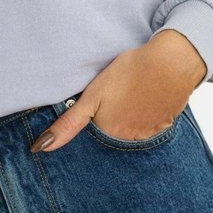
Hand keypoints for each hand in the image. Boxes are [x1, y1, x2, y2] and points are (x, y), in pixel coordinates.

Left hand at [29, 29, 206, 152]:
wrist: (171, 63)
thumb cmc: (130, 73)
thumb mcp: (93, 96)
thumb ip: (69, 124)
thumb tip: (40, 148)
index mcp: (109, 134)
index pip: (92, 138)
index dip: (93, 121)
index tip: (99, 106)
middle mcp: (129, 141)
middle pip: (112, 137)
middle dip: (111, 123)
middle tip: (117, 98)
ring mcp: (149, 135)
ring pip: (131, 133)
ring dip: (129, 120)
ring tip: (130, 97)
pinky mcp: (165, 125)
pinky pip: (149, 127)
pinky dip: (146, 116)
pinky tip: (144, 100)